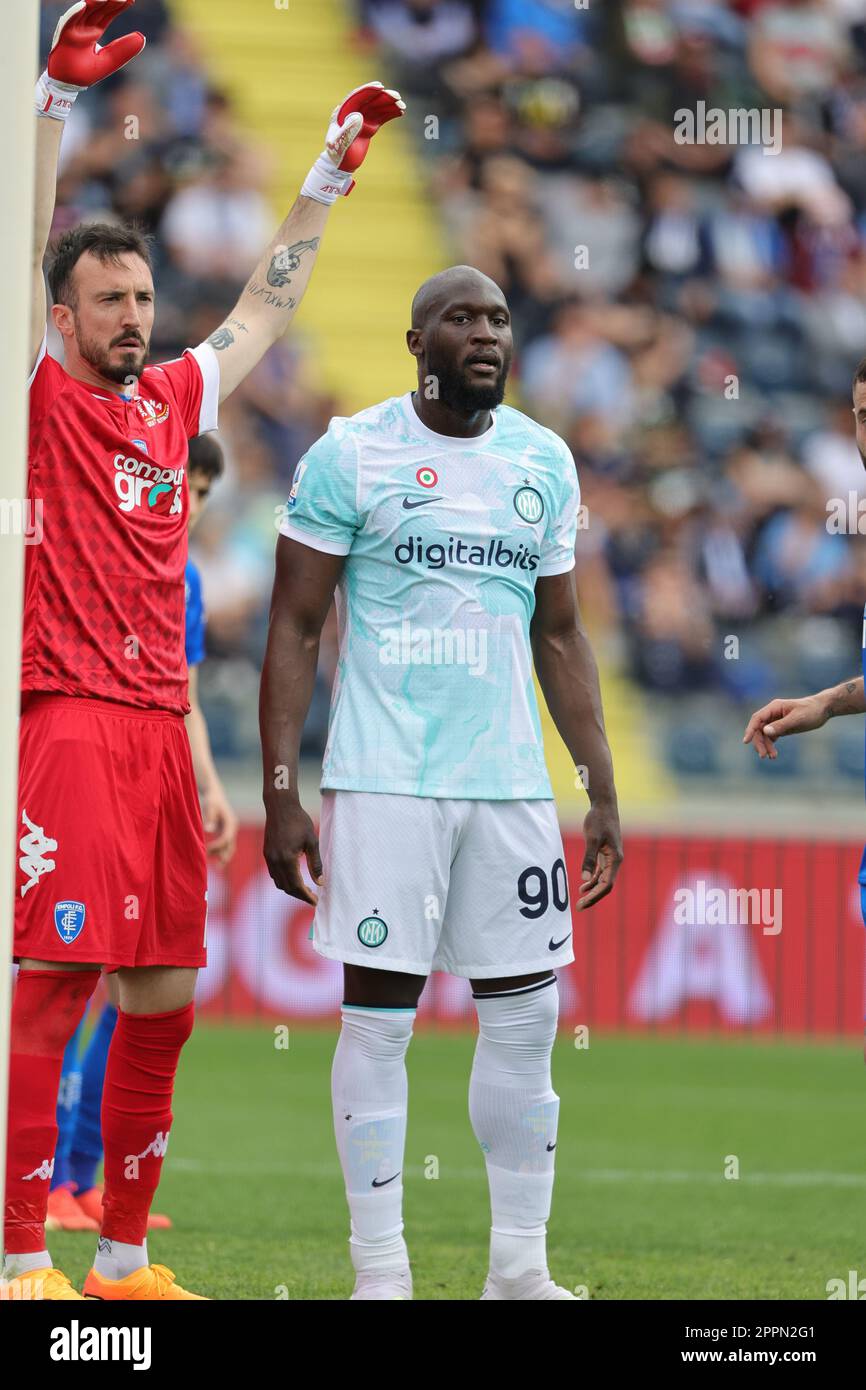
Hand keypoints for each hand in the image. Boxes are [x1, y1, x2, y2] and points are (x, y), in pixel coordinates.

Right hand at [47, 0, 144, 87]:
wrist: (67, 84)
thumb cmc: (84, 73)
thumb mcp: (108, 61)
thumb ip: (123, 50)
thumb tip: (142, 37)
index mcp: (94, 32)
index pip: (108, 14)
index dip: (118, 6)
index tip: (131, 0)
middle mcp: (84, 27)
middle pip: (98, 8)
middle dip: (110, 0)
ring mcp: (73, 29)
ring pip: (84, 10)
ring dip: (95, 2)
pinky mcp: (63, 35)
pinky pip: (69, 21)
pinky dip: (75, 12)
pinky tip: (84, 4)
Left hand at [200, 785, 238, 864]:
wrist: (215, 794)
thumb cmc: (211, 800)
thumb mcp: (210, 806)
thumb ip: (209, 817)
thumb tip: (208, 830)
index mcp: (231, 822)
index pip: (226, 838)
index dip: (217, 846)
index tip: (206, 850)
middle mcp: (233, 827)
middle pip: (231, 845)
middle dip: (225, 856)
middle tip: (218, 867)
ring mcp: (230, 830)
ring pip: (229, 846)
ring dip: (223, 856)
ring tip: (216, 867)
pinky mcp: (226, 831)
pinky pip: (225, 844)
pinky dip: (220, 851)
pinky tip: (211, 856)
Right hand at [263, 796, 321, 905]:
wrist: (280, 806)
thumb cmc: (299, 821)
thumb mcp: (312, 842)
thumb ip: (315, 863)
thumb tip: (320, 882)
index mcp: (287, 859)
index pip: (296, 886)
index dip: (306, 896)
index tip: (316, 901)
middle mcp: (275, 861)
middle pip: (286, 887)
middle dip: (300, 895)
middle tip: (313, 897)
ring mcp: (269, 858)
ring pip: (279, 882)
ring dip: (291, 889)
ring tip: (305, 889)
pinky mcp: (266, 853)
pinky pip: (274, 874)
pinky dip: (284, 880)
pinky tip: (294, 876)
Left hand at [302, 82, 404, 202]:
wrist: (340, 165)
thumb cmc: (337, 155)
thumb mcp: (340, 143)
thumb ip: (348, 130)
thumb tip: (359, 115)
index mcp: (343, 112)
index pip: (357, 97)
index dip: (368, 90)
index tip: (381, 87)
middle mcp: (353, 112)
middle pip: (370, 100)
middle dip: (383, 97)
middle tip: (397, 97)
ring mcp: (363, 119)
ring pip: (378, 107)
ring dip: (390, 104)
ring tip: (402, 105)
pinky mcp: (370, 126)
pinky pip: (382, 117)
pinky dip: (391, 113)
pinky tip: (401, 111)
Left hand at [576, 803, 622, 910]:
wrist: (604, 806)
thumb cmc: (599, 820)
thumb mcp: (592, 839)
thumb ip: (588, 859)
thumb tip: (584, 879)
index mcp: (615, 859)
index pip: (606, 884)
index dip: (594, 896)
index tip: (582, 903)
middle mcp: (615, 861)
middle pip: (605, 885)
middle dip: (593, 897)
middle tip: (579, 907)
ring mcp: (610, 858)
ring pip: (603, 879)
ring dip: (592, 890)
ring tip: (580, 899)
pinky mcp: (605, 853)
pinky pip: (600, 871)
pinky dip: (592, 879)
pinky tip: (583, 885)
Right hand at [742, 695, 827, 759]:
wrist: (823, 710)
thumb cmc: (811, 711)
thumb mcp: (797, 719)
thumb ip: (781, 725)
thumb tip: (765, 731)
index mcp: (774, 707)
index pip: (757, 719)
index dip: (750, 729)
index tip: (746, 741)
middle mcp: (772, 714)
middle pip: (759, 729)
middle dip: (759, 742)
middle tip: (763, 756)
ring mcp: (776, 721)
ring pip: (764, 735)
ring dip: (766, 746)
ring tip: (772, 757)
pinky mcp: (781, 728)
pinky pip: (771, 738)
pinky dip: (771, 746)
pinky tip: (774, 755)